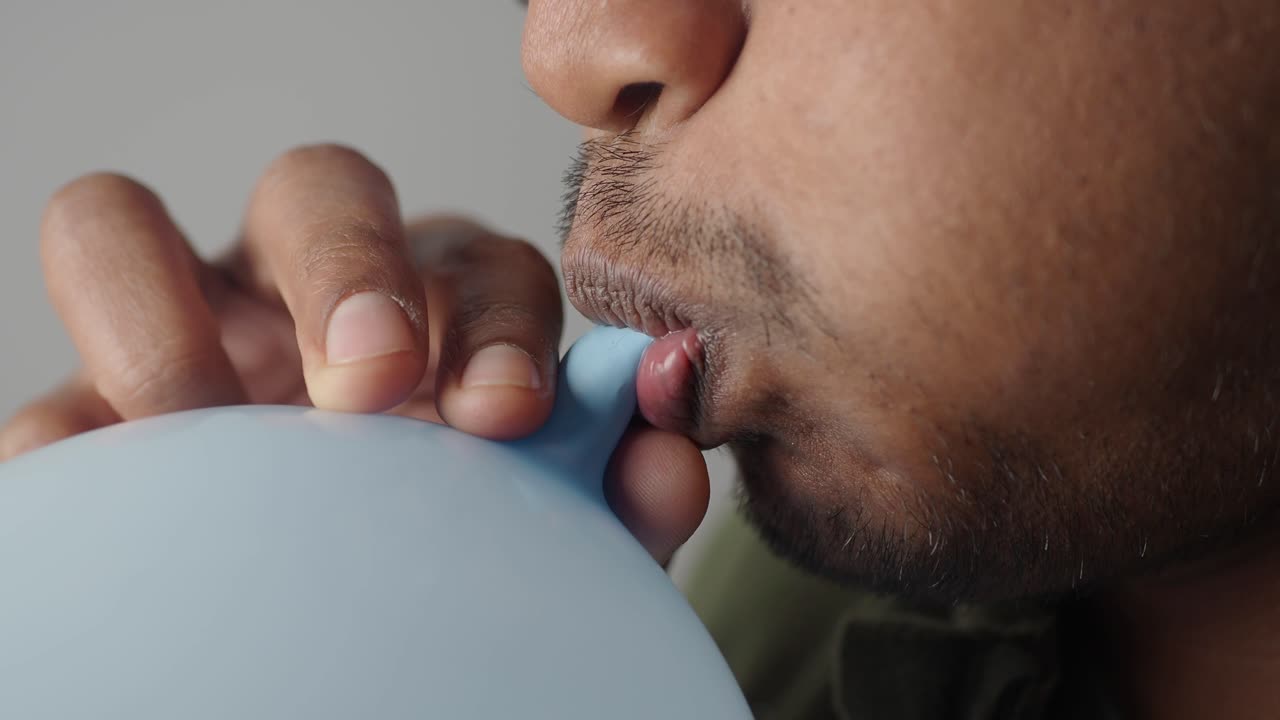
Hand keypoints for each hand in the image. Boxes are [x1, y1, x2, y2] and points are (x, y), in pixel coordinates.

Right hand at [0, 144, 707, 563]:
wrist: (348, 645)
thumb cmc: (455, 566)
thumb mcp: (545, 536)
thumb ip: (613, 492)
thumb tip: (667, 456)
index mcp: (434, 314)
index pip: (475, 259)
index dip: (496, 313)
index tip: (508, 409)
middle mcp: (302, 298)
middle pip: (313, 188)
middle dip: (346, 263)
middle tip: (375, 382)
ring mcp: (177, 341)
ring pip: (116, 226)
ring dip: (159, 309)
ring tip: (202, 421)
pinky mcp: (82, 427)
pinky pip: (42, 406)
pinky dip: (68, 444)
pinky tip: (126, 510)